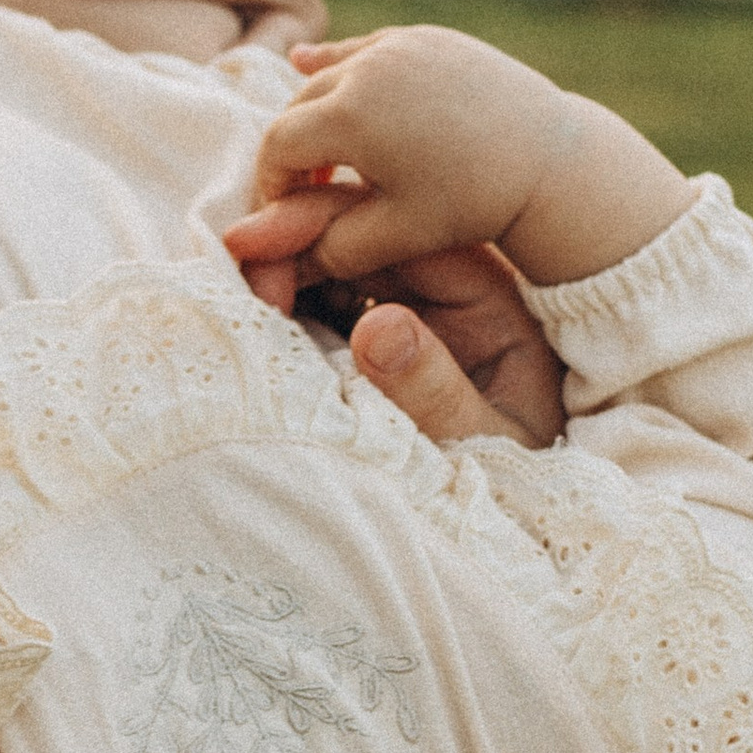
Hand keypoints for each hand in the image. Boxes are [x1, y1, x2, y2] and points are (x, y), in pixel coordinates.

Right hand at [229, 28, 576, 281]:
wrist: (550, 158)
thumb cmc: (474, 203)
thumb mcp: (396, 235)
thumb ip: (331, 247)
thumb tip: (285, 251)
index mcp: (351, 114)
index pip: (278, 147)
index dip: (270, 184)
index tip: (279, 212)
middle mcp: (367, 66)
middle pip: (298, 107)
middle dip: (292, 151)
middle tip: (303, 190)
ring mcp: (397, 44)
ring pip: (329, 75)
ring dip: (316, 114)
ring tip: (325, 155)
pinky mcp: (423, 37)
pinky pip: (363, 48)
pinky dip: (339, 67)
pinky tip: (308, 66)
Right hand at [238, 218, 566, 449]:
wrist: (520, 521)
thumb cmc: (511, 480)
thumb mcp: (486, 439)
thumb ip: (434, 388)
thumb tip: (376, 324)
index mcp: (487, 297)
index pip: (398, 238)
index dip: (327, 230)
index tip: (262, 246)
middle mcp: (447, 291)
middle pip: (362, 239)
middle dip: (294, 241)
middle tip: (232, 258)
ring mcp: (409, 312)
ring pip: (337, 266)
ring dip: (284, 268)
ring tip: (236, 288)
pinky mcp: (378, 339)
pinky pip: (328, 301)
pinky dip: (288, 300)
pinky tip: (252, 309)